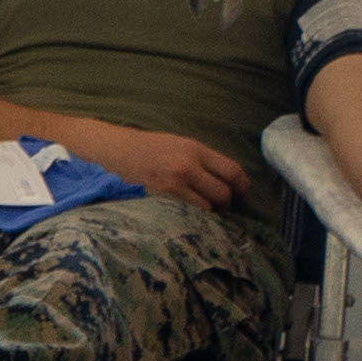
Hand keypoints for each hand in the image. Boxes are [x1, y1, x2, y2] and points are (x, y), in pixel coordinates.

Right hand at [77, 124, 243, 211]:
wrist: (119, 151)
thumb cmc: (152, 147)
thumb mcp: (182, 144)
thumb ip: (205, 160)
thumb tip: (229, 179)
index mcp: (195, 150)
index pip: (232, 171)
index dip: (243, 185)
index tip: (242, 191)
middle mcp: (186, 167)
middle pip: (223, 194)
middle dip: (227, 202)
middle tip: (223, 204)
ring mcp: (173, 186)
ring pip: (207, 209)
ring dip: (210, 212)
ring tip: (205, 209)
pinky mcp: (161, 200)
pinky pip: (188, 215)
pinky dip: (193, 216)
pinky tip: (189, 212)